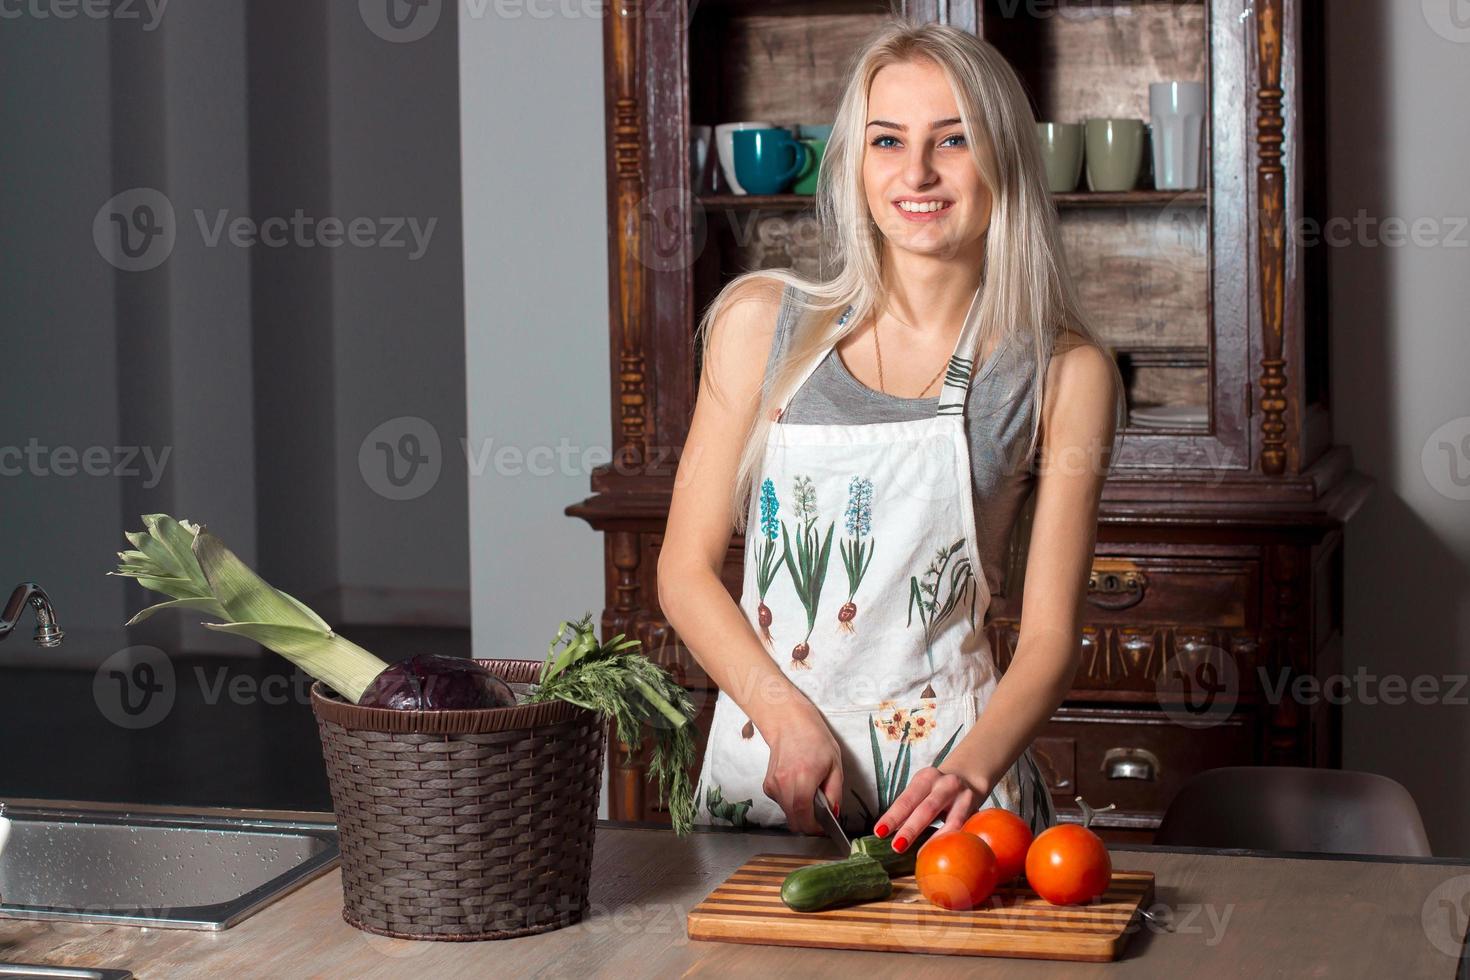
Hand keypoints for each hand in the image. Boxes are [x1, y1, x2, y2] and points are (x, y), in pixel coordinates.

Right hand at [760, 703, 843, 833]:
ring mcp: (772, 786)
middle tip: (820, 814)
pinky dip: (791, 802)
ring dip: (800, 811)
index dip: (815, 828)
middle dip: (808, 823)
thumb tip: (833, 813)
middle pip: (794, 821)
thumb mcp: (835, 764)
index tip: (825, 827)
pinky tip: (798, 785)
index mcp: (803, 779)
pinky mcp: (767, 785)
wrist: (788, 722)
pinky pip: (781, 803)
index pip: (804, 818)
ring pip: (788, 813)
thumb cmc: (814, 739)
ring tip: (810, 793)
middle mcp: (784, 785)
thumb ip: (834, 793)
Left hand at [874, 765, 988, 851]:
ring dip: (933, 840)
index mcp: (925, 778)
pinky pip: (963, 829)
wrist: (970, 777)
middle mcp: (945, 784)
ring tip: (919, 854)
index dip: (892, 816)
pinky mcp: (975, 809)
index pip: (906, 799)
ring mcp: (963, 796)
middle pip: (926, 809)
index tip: (879, 832)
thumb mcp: (922, 791)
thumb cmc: (937, 790)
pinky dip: (951, 841)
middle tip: (896, 847)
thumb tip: (888, 833)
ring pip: (949, 821)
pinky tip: (941, 852)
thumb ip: (910, 809)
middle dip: (910, 829)